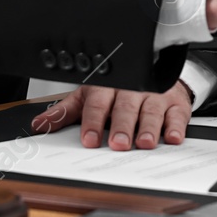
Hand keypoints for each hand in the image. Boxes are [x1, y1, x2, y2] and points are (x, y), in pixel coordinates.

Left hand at [31, 82, 191, 149]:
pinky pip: (177, 114)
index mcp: (107, 88)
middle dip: (122, 126)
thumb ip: (66, 111)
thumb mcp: (89, 96)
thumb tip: (39, 124)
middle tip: (118, 143)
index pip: (98, 104)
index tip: (89, 139)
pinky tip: (173, 137)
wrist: (154, 73)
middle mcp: (131, 90)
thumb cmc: (118, 90)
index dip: (93, 122)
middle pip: (126, 108)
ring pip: (151, 110)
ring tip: (145, 143)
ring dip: (149, 127)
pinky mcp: (175, 102)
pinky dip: (176, 126)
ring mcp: (155, 95)